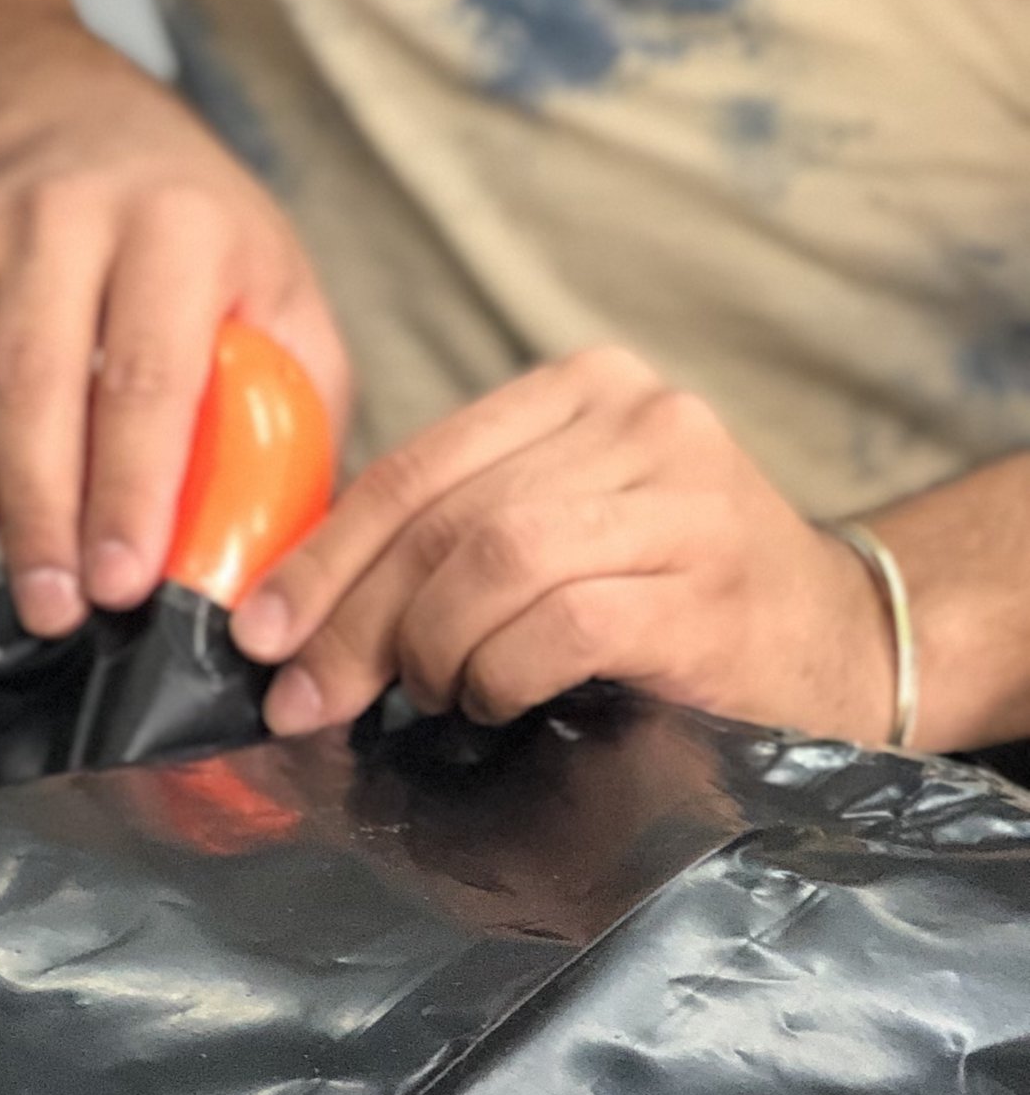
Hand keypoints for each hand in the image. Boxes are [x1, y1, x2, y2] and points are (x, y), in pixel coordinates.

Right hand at [0, 83, 348, 640]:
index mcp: (180, 227)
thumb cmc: (203, 256)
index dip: (131, 489)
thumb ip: (291, 420)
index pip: (147, 372)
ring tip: (5, 588)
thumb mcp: (283, 306)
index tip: (125, 583)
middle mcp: (72, 214)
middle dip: (47, 513)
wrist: (92, 136)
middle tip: (60, 613)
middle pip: (39, 381)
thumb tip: (284, 563)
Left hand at [228, 346, 895, 742]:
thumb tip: (299, 619)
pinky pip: (557, 627)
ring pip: (491, 563)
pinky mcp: (703, 587)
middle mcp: (638, 419)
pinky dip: (500, 677)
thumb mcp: (560, 539)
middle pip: (440, 520)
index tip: (258, 637)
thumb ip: (454, 543)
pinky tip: (496, 703)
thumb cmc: (670, 606)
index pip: (414, 469)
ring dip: (431, 652)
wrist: (836, 647)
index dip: (321, 560)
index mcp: (582, 390)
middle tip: (306, 702)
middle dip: (350, 623)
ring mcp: (682, 497)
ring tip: (434, 699)